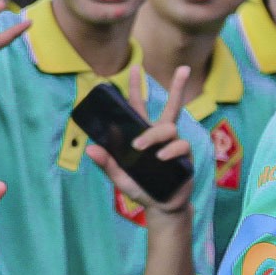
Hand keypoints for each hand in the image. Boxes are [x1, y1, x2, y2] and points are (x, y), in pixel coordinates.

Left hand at [86, 65, 194, 217]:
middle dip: (178, 87)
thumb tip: (90, 149)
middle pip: (171, 107)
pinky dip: (169, 150)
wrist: (161, 207)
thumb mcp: (119, 177)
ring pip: (169, 127)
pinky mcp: (185, 158)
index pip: (139, 106)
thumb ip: (106, 164)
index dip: (137, 88)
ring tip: (140, 147)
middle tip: (183, 69)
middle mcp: (161, 136)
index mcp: (143, 135)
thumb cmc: (140, 188)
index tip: (135, 67)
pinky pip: (180, 145)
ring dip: (153, 134)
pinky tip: (160, 157)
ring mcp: (175, 145)